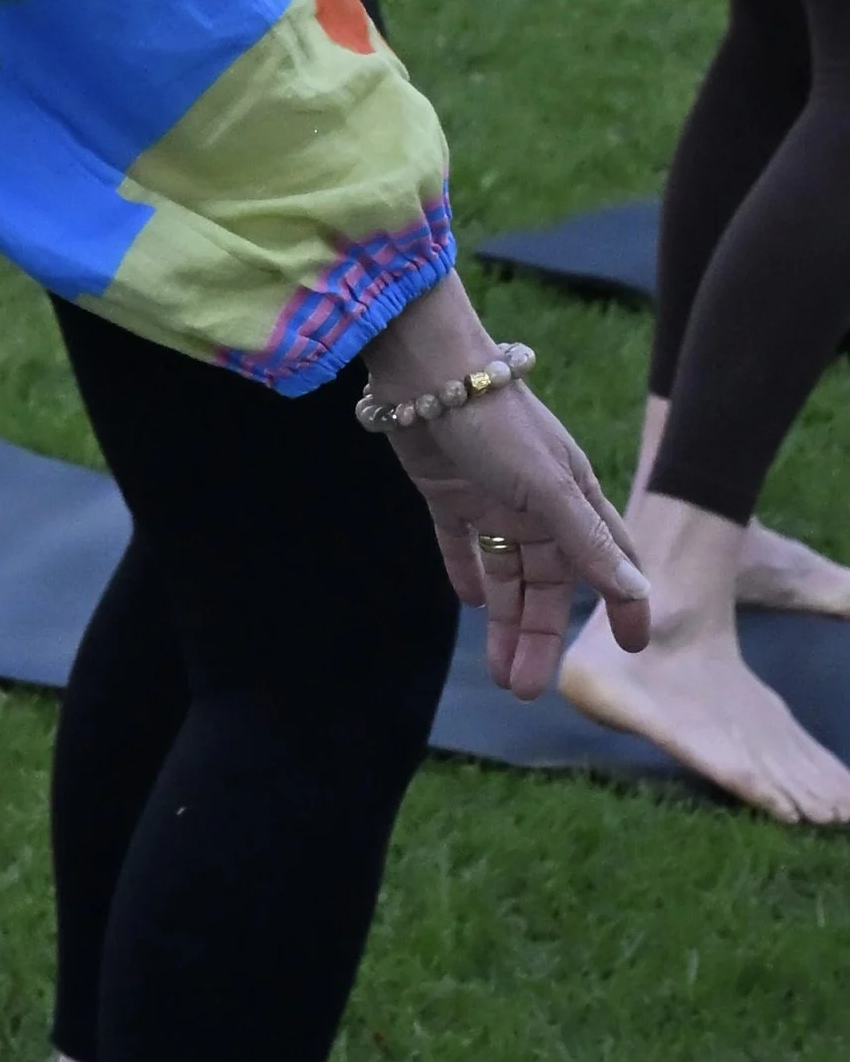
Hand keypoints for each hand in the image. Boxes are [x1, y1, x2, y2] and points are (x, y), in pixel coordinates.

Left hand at [379, 381, 650, 696]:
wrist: (424, 371)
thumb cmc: (495, 422)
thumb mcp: (547, 487)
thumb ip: (586, 540)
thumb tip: (637, 590)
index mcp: (572, 498)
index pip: (610, 559)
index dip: (623, 601)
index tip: (632, 646)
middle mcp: (537, 503)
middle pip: (547, 583)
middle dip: (539, 635)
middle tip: (525, 689)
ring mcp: (491, 499)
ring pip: (504, 574)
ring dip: (504, 621)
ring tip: (500, 674)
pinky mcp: (447, 494)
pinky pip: (460, 546)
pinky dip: (466, 573)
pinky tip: (468, 605)